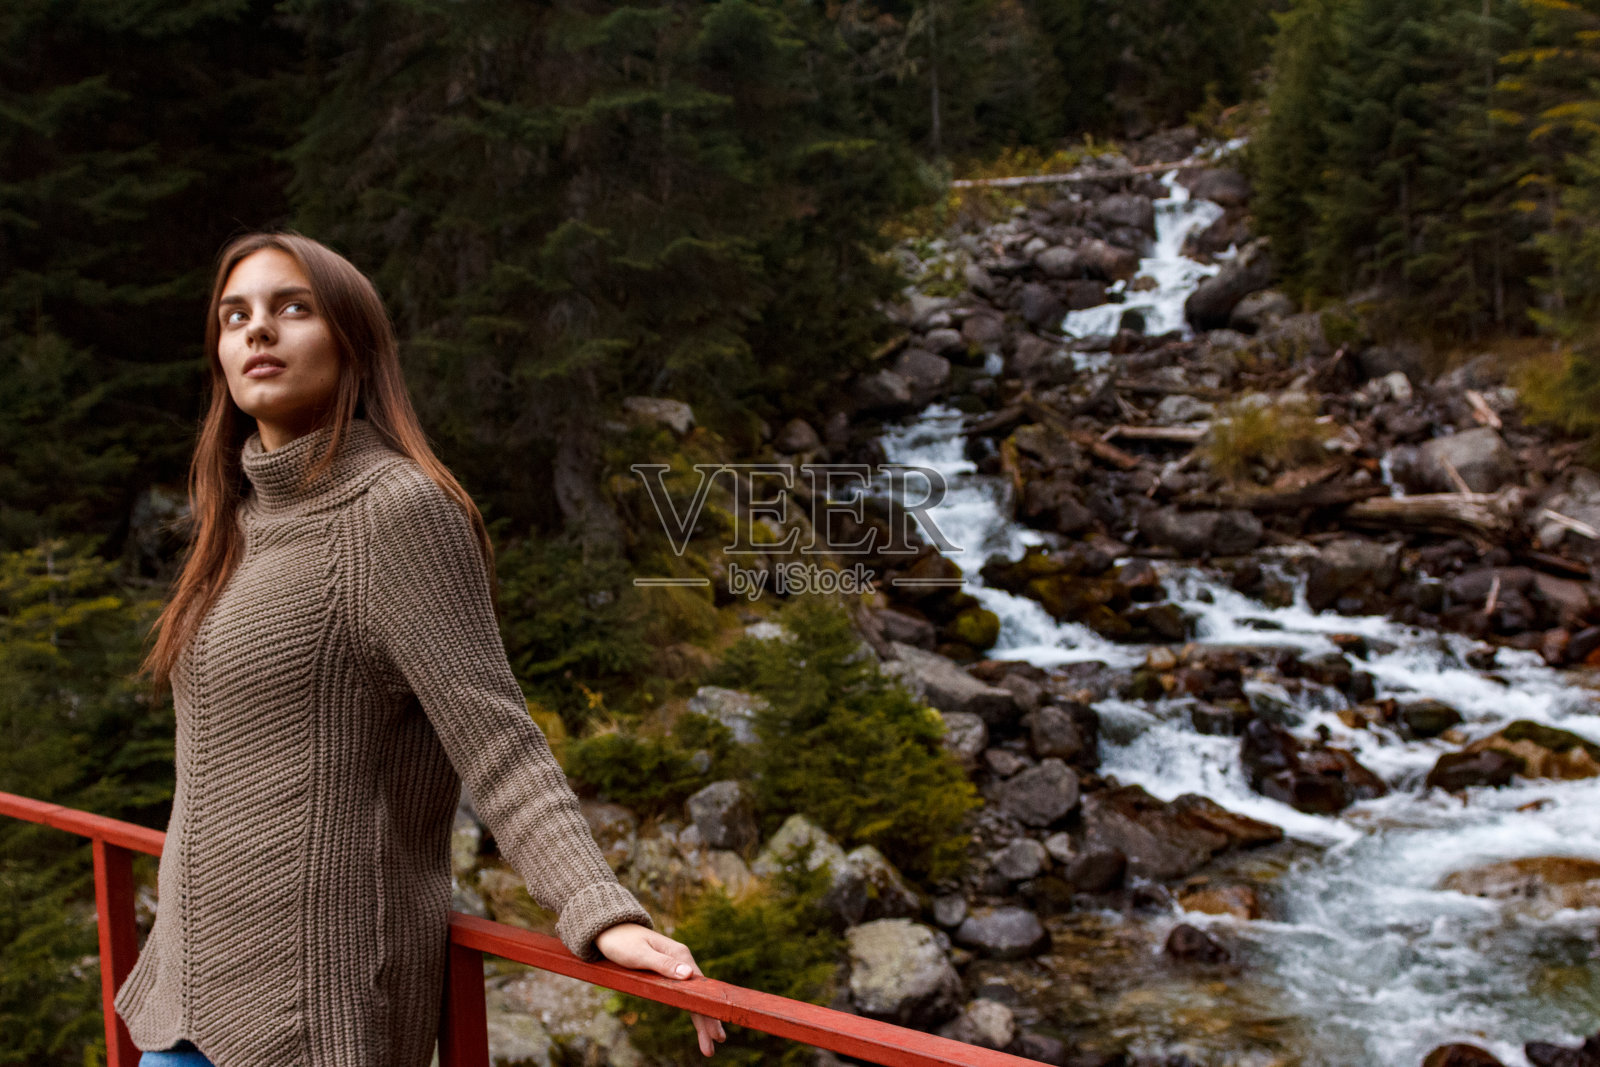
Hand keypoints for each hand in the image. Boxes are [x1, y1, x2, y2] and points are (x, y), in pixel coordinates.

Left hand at [594, 922, 727, 1056]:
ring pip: (693, 996)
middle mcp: (682, 960)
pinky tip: (698, 1021)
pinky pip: (684, 994)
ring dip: (702, 1018)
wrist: (610, 930)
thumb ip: (663, 964)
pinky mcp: (667, 971)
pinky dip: (691, 1009)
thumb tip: (689, 975)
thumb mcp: (640, 954)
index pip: (700, 988)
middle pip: (699, 994)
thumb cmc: (622, 942)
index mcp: (680, 954)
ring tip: (709, 1043)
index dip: (707, 1011)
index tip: (715, 1031)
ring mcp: (676, 966)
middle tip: (716, 1043)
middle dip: (708, 1020)